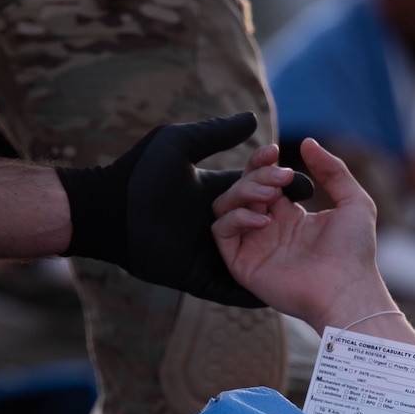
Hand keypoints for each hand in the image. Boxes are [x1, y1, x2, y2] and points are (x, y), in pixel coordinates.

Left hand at [57, 113, 311, 307]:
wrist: (111, 211)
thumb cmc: (140, 174)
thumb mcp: (181, 145)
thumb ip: (216, 133)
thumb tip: (253, 119)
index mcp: (215, 193)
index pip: (257, 189)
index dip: (278, 184)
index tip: (301, 179)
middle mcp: (217, 224)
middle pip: (260, 220)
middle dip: (281, 212)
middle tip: (304, 204)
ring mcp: (209, 252)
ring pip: (250, 257)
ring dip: (273, 252)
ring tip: (302, 248)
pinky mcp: (198, 276)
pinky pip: (228, 289)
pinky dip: (249, 294)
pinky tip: (275, 294)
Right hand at [211, 138, 391, 331]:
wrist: (348, 289)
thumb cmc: (355, 252)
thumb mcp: (353, 201)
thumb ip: (333, 170)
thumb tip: (308, 142)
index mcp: (288, 216)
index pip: (261, 181)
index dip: (261, 163)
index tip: (274, 151)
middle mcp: (266, 229)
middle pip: (241, 188)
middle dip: (256, 173)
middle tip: (280, 176)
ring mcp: (252, 246)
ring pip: (224, 206)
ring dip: (243, 191)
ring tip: (272, 193)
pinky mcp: (242, 264)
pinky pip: (220, 231)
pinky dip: (236, 217)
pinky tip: (264, 219)